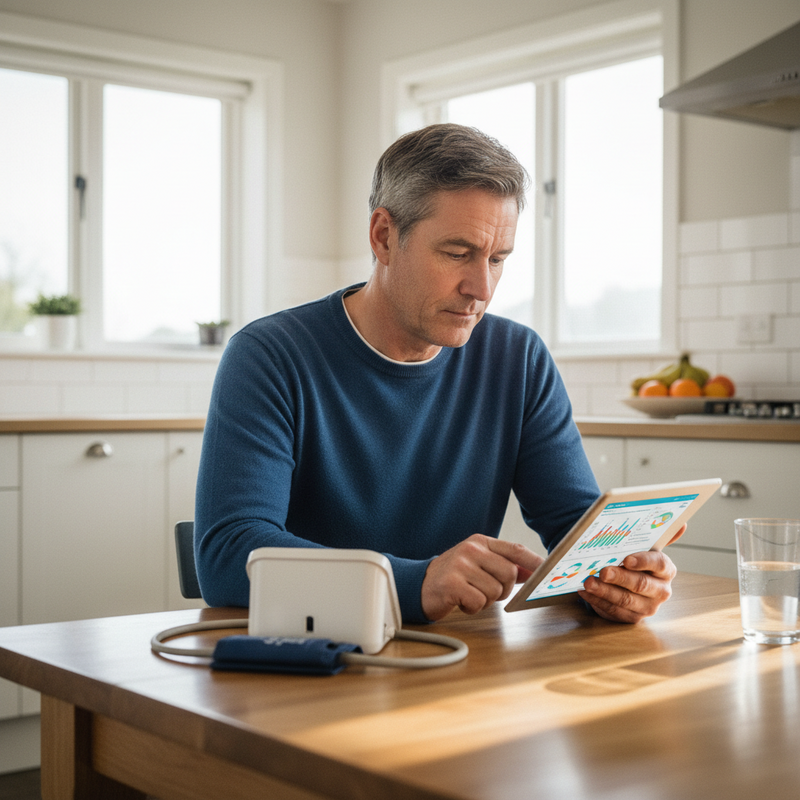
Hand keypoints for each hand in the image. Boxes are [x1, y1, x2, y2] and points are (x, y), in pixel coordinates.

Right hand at [421, 534, 543, 620]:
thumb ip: (504, 566)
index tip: (548, 571)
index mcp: (480, 541)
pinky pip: (479, 602)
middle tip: (486, 591)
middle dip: (503, 589)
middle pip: (509, 573)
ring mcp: (460, 565)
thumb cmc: (454, 576)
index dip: (534, 561)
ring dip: (485, 600)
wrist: (420, 585)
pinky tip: (461, 601)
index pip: (515, 549)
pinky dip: (473, 607)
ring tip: (470, 594)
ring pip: (495, 591)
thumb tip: (535, 572)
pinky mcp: (452, 583)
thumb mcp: (479, 564)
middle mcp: (471, 549)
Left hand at [576, 524, 685, 622]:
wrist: (630, 584)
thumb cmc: (637, 562)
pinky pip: (613, 610)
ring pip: (625, 600)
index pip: (659, 564)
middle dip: (619, 577)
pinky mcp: (632, 617)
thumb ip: (660, 536)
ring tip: (588, 582)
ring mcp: (648, 607)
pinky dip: (597, 600)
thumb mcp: (646, 548)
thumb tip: (682, 524)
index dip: (643, 561)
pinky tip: (584, 591)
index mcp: (666, 570)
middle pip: (640, 584)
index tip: (626, 559)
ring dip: (604, 591)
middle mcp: (661, 590)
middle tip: (602, 571)